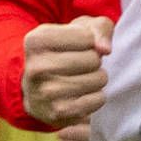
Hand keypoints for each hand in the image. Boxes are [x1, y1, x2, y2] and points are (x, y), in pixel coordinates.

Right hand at [14, 14, 112, 128]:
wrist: (36, 91)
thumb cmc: (63, 53)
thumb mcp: (77, 31)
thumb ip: (99, 28)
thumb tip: (105, 49)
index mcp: (36, 41)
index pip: (87, 37)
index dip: (89, 42)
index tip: (75, 48)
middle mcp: (36, 67)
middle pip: (93, 59)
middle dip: (94, 61)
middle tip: (80, 66)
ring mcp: (46, 92)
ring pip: (99, 79)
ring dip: (97, 79)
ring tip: (81, 79)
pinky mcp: (58, 113)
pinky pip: (98, 99)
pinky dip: (96, 97)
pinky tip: (81, 95)